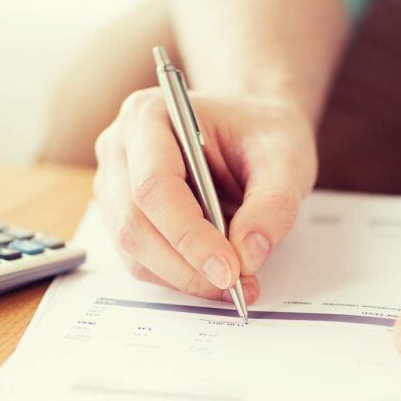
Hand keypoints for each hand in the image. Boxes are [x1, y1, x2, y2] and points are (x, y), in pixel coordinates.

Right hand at [94, 88, 315, 302]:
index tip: (229, 270)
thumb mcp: (286, 160)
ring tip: (237, 282)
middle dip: (187, 265)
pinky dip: (179, 275)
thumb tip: (247, 256)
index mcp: (150, 115)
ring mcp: (114, 183)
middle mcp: (120, 148)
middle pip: (135, 223)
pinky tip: (216, 274)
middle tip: (238, 284)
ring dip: (184, 276)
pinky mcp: (122, 214)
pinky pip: (140, 259)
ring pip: (133, 249)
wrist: (253, 129)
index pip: (154, 186)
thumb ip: (273, 205)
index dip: (189, 235)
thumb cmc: (262, 133)